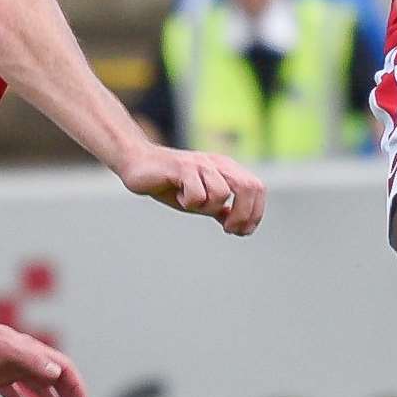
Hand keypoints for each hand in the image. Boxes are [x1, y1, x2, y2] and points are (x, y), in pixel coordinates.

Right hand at [116, 144, 265, 235]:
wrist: (139, 164)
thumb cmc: (171, 184)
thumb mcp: (200, 201)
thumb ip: (219, 209)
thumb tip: (240, 226)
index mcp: (228, 169)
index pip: (257, 188)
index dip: (255, 213)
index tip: (242, 232)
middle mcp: (219, 164)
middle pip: (249, 187)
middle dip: (242, 214)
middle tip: (228, 229)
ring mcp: (202, 164)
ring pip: (221, 194)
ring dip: (207, 208)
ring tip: (190, 203)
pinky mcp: (183, 167)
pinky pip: (197, 194)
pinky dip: (189, 202)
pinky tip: (178, 195)